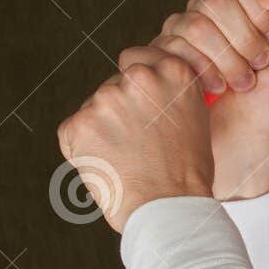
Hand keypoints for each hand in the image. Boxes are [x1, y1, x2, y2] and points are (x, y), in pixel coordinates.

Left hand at [57, 48, 214, 233]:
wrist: (169, 210)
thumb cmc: (187, 176)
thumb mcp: (195, 121)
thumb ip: (169, 96)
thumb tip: (146, 95)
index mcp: (173, 73)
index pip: (137, 58)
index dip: (136, 83)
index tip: (139, 103)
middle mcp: (139, 78)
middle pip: (114, 86)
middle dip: (120, 111)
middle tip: (137, 146)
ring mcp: (105, 99)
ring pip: (95, 110)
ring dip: (103, 130)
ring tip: (127, 162)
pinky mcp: (79, 123)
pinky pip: (73, 131)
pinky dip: (83, 148)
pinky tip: (109, 167)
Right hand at [154, 0, 268, 195]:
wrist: (249, 136)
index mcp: (240, 4)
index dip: (259, 11)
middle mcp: (207, 13)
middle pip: (215, 1)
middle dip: (245, 41)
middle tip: (258, 67)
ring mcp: (179, 33)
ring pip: (193, 26)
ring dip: (226, 62)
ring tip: (241, 84)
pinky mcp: (159, 57)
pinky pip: (169, 49)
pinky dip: (201, 74)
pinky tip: (213, 90)